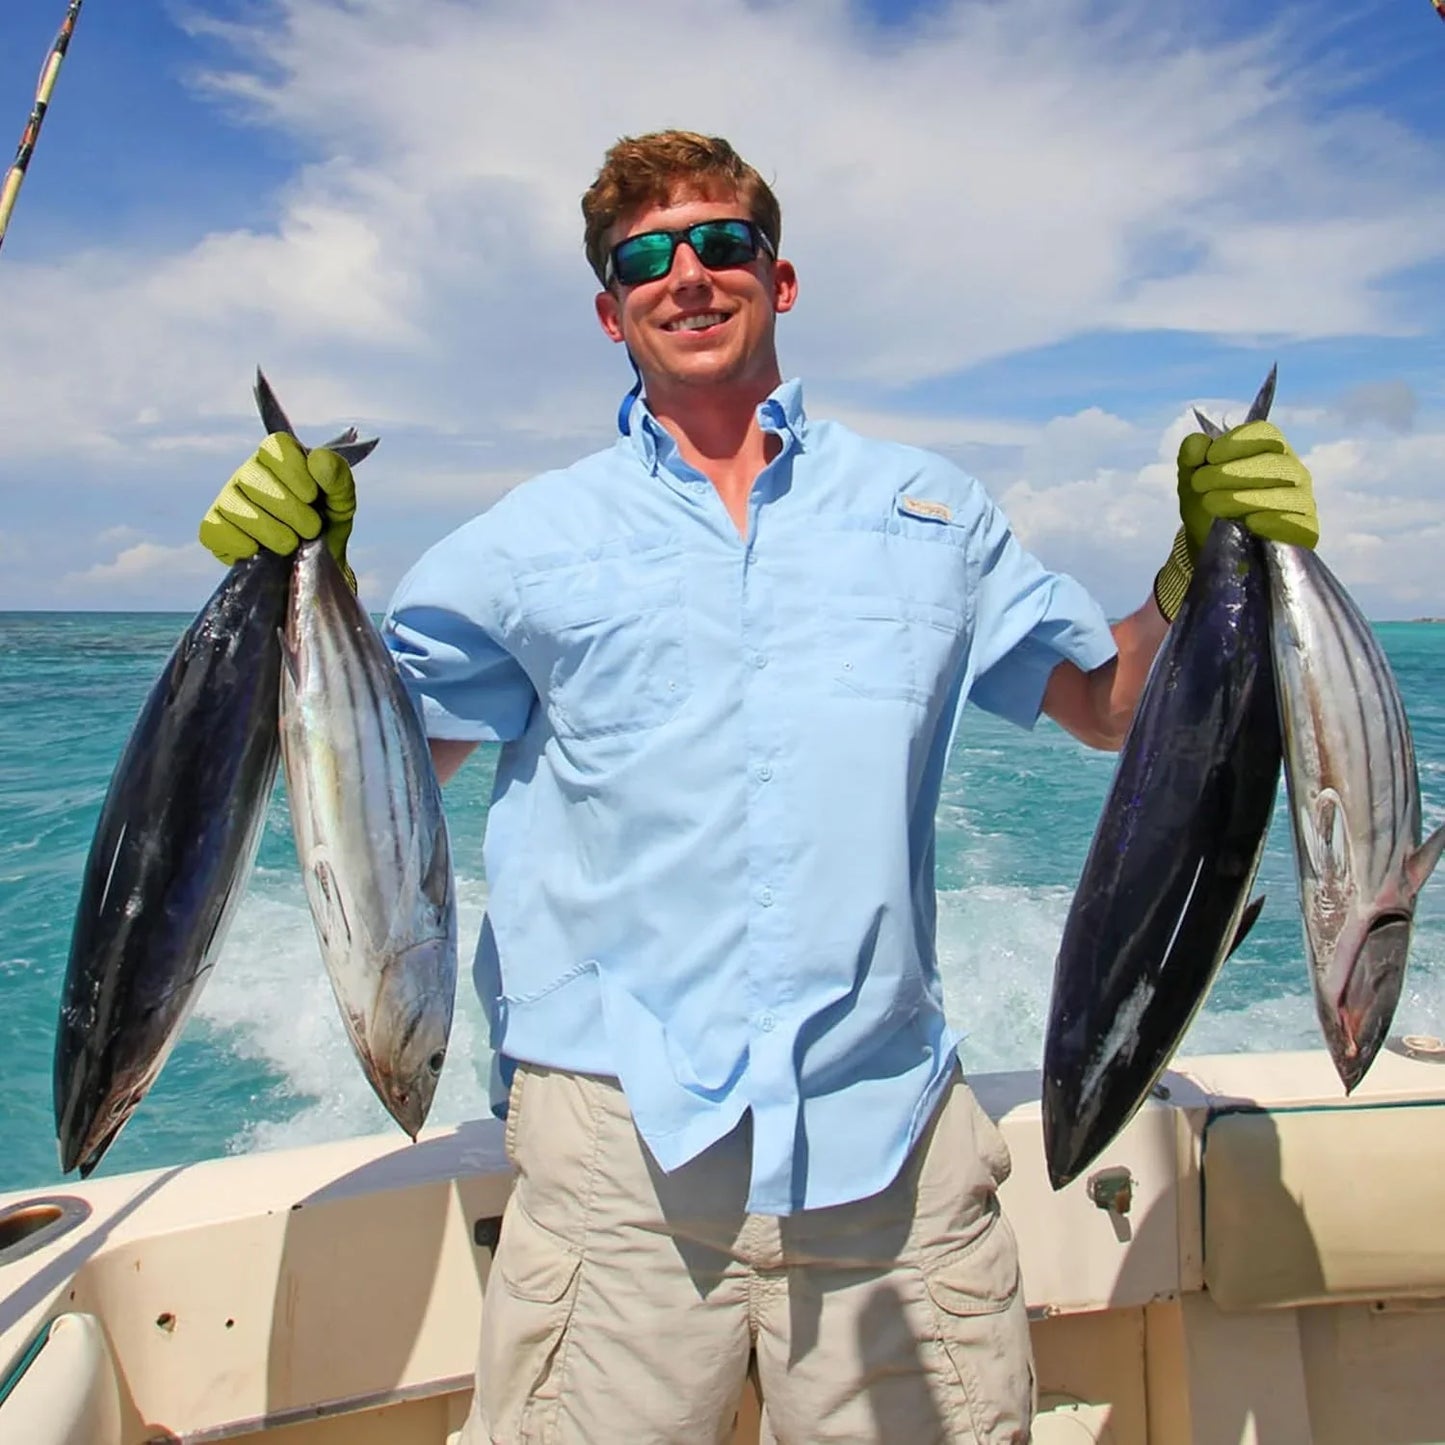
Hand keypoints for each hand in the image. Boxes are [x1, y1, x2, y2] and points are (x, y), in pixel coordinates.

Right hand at [198, 433, 357, 589]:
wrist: (316, 566)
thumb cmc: (326, 525)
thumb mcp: (341, 502)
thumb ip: (338, 478)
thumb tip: (318, 459)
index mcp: (279, 458)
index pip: (275, 446)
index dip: (295, 472)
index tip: (312, 497)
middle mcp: (249, 473)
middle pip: (254, 478)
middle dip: (289, 510)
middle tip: (310, 529)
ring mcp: (229, 499)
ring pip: (234, 505)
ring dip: (270, 531)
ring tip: (291, 544)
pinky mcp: (215, 527)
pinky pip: (214, 529)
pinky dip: (240, 543)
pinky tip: (260, 550)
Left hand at [1154, 421, 1317, 619]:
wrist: (1209, 542)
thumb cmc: (1208, 500)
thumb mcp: (1192, 476)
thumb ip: (1191, 455)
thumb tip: (1197, 444)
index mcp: (1270, 450)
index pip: (1267, 435)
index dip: (1239, 442)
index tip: (1210, 457)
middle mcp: (1292, 471)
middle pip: (1275, 462)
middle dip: (1234, 472)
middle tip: (1201, 483)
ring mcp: (1302, 500)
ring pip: (1285, 493)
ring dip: (1246, 497)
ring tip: (1213, 503)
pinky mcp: (1305, 530)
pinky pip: (1298, 524)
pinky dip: (1274, 522)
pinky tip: (1251, 523)